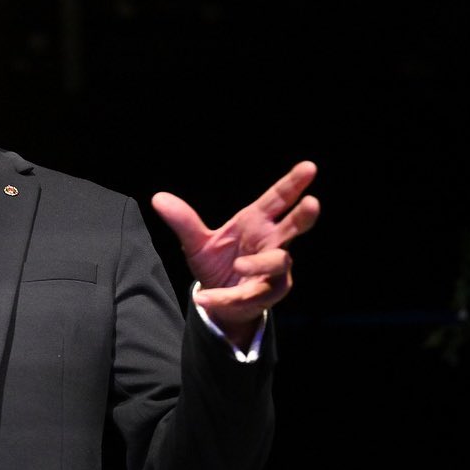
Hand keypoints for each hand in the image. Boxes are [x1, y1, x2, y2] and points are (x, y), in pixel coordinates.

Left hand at [151, 161, 319, 347]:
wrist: (218, 302)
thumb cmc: (218, 265)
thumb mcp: (196, 243)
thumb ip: (183, 221)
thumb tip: (157, 198)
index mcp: (257, 223)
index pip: (278, 199)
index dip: (293, 183)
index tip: (309, 167)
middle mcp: (271, 243)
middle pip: (294, 227)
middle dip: (303, 216)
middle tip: (313, 203)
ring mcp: (274, 270)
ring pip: (278, 262)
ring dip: (260, 264)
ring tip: (239, 266)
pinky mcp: (266, 294)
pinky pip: (248, 295)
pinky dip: (224, 297)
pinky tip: (205, 297)